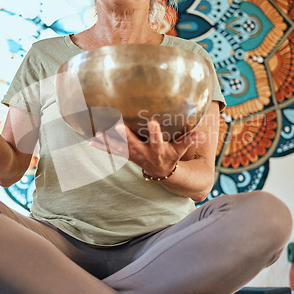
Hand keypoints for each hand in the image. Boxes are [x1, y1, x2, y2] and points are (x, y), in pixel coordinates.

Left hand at [89, 119, 203, 177]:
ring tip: (98, 133)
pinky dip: (102, 146)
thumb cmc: (171, 156)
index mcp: (157, 149)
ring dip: (109, 141)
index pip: (157, 140)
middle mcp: (143, 152)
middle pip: (133, 143)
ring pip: (120, 147)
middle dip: (125, 135)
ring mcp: (133, 154)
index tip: (152, 121)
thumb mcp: (180, 149)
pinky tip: (91, 140)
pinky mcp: (126, 155)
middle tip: (117, 125)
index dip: (154, 132)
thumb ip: (190, 139)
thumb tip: (202, 132)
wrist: (160, 172)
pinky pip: (113, 150)